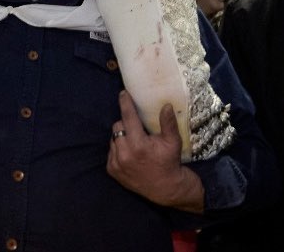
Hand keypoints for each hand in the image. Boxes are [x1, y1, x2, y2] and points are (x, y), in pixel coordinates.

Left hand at [107, 95, 203, 211]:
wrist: (166, 189)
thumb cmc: (169, 162)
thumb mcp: (173, 142)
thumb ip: (168, 123)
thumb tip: (166, 105)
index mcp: (139, 145)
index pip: (128, 117)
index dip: (125, 103)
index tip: (123, 93)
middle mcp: (124, 154)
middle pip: (118, 126)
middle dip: (126, 123)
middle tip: (136, 127)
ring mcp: (116, 164)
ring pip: (113, 138)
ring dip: (121, 136)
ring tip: (133, 140)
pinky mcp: (112, 170)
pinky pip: (111, 151)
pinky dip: (118, 148)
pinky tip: (129, 152)